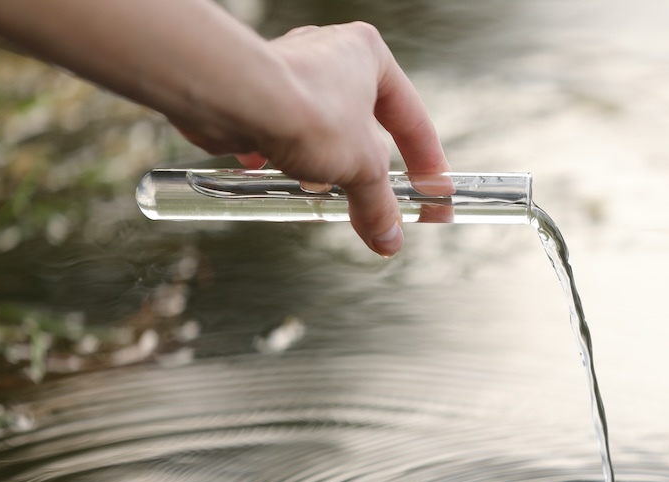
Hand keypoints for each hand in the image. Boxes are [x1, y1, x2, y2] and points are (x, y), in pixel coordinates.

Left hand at [179, 22, 450, 255]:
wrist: (234, 100)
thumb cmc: (306, 110)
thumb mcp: (361, 169)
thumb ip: (379, 205)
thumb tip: (389, 238)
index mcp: (370, 57)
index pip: (413, 121)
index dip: (427, 165)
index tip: (434, 196)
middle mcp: (331, 55)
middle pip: (366, 126)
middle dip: (371, 166)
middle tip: (380, 200)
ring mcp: (291, 71)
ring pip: (323, 129)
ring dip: (328, 163)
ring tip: (327, 192)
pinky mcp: (255, 92)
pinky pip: (281, 131)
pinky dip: (285, 156)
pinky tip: (282, 176)